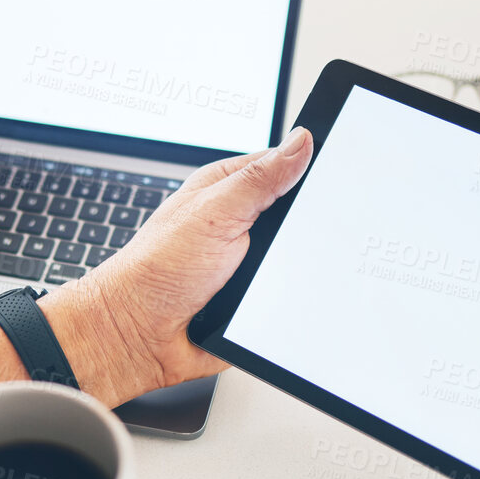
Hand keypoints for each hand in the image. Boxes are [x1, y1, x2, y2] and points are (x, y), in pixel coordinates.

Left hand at [45, 127, 312, 405]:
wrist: (140, 337)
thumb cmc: (156, 271)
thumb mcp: (212, 213)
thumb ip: (258, 178)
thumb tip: (300, 141)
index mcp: (227, 189)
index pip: (283, 165)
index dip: (310, 166)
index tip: (340, 170)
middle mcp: (240, 221)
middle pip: (298, 214)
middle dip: (307, 225)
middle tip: (298, 233)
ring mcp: (251, 260)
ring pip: (300, 256)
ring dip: (298, 266)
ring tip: (277, 273)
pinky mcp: (257, 296)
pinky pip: (292, 292)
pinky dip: (292, 296)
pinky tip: (281, 299)